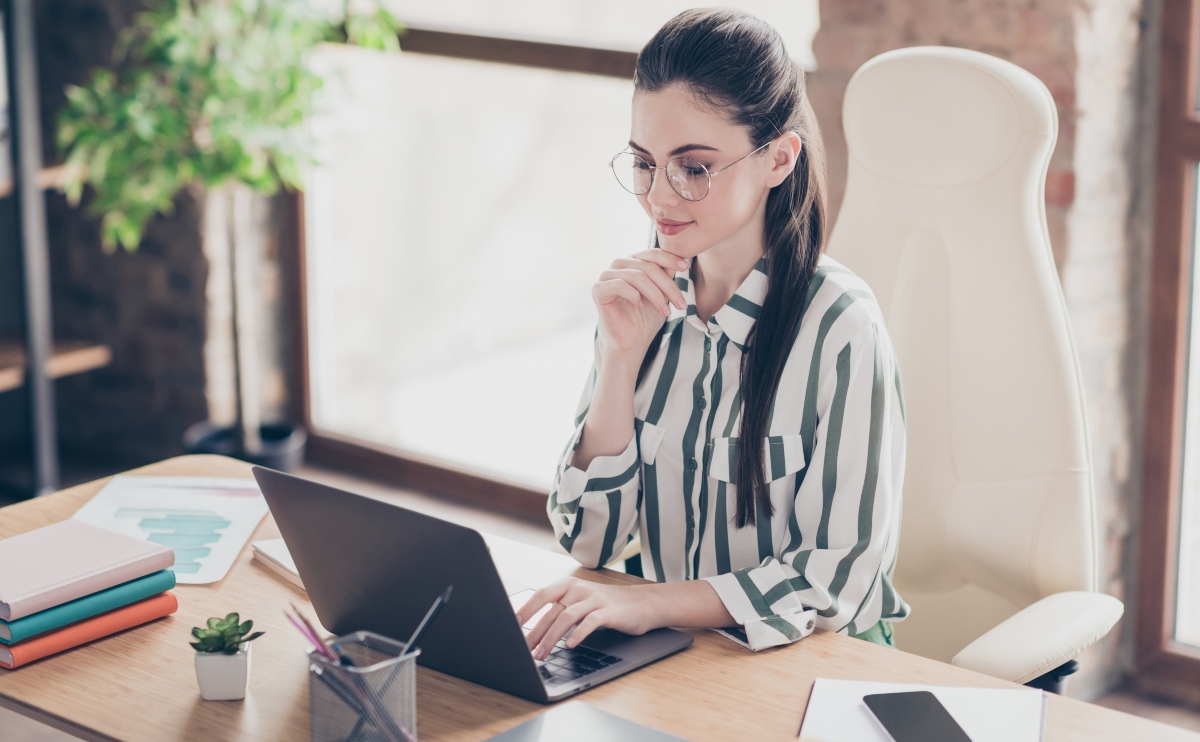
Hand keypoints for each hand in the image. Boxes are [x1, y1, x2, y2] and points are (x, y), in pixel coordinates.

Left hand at [516, 577, 655, 659]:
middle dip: (535, 632)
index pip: (541, 595)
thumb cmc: (607, 606)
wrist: (643, 603)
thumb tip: (535, 630)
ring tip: (542, 654)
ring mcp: (594, 599)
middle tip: (524, 650)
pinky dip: (577, 634)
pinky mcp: (609, 611)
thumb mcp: (582, 603)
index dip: (525, 609)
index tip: (511, 625)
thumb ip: (561, 610)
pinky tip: (569, 645)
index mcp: (569, 585)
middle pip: (551, 611)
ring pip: (566, 617)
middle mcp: (579, 589)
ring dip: (551, 638)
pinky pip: (589, 622)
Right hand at [593, 249, 689, 355]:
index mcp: (634, 262)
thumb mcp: (663, 293)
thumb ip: (667, 274)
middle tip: (680, 304)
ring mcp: (607, 276)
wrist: (633, 341)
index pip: (652, 254)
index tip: (685, 267)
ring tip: (665, 311)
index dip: (669, 259)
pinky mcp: (598, 290)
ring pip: (636, 276)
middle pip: (647, 266)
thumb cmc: (647, 317)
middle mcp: (619, 265)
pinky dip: (634, 295)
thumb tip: (681, 257)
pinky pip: (619, 285)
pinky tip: (640, 306)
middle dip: (667, 286)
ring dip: (655, 294)